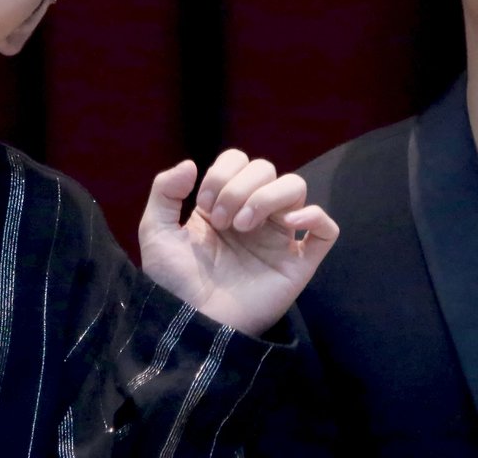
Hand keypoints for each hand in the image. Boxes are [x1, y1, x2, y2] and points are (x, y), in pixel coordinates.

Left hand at [138, 149, 337, 336]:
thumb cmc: (172, 280)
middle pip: (266, 169)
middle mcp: (253, 215)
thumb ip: (165, 190)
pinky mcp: (297, 263)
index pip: (239, 160)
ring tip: (243, 226)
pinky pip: (327, 229)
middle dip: (239, 187)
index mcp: (222, 204)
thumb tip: (191, 163)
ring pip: (295, 187)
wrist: (190, 321)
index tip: (203, 204)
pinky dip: (314, 215)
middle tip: (221, 221)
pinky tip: (287, 223)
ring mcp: (277, 238)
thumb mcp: (156, 230)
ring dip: (267, 196)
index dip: (222, 172)